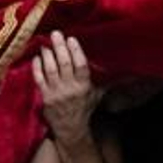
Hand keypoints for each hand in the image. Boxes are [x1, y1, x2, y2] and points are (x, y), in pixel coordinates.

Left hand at [32, 31, 99, 146]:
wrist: (70, 128)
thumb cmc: (85, 108)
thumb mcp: (98, 94)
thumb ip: (106, 81)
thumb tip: (126, 71)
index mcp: (84, 86)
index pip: (81, 65)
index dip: (76, 51)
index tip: (71, 38)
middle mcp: (70, 88)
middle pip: (64, 64)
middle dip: (60, 48)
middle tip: (56, 34)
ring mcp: (56, 93)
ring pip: (51, 70)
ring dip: (48, 55)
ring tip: (46, 43)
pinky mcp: (45, 97)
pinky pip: (39, 79)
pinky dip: (37, 67)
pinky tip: (37, 57)